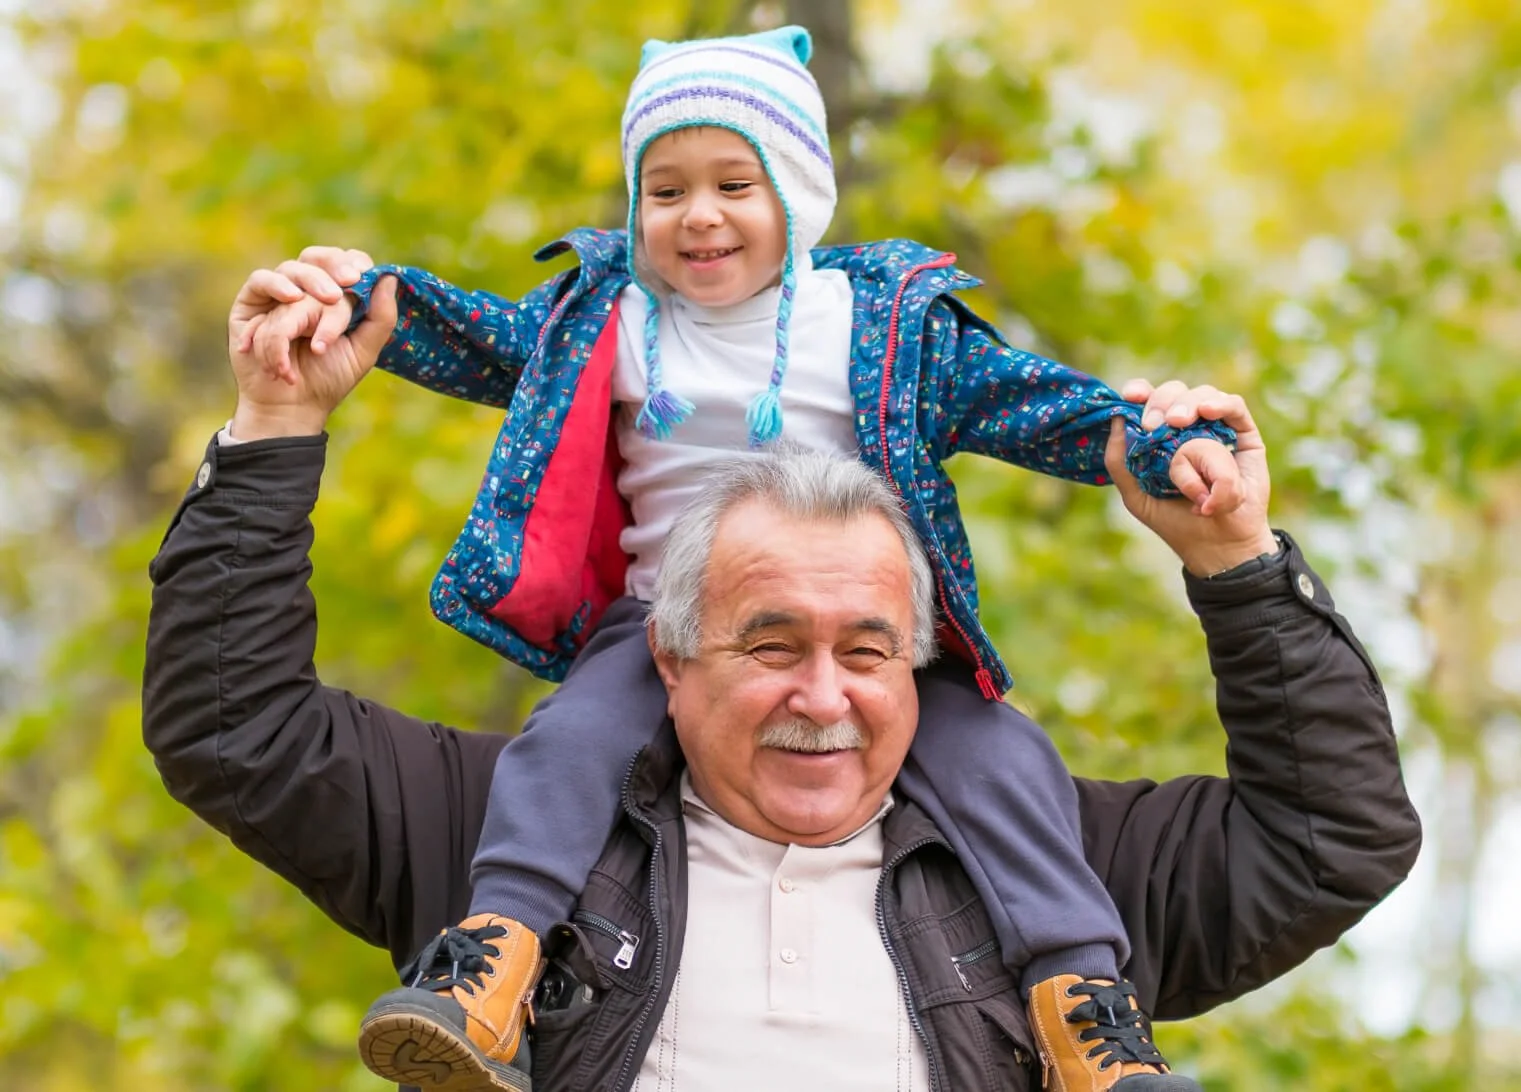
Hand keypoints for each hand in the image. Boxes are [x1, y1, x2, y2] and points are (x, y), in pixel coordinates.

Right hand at [231, 247, 375, 380]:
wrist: (293, 407)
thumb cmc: (328, 380)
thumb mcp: (363, 351)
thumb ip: (380, 317)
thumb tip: (388, 278)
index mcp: (333, 298)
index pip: (343, 263)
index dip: (352, 261)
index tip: (362, 274)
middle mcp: (305, 292)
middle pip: (316, 257)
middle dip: (333, 266)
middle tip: (349, 280)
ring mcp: (277, 296)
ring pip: (293, 270)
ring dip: (312, 284)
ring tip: (328, 301)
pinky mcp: (250, 304)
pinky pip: (260, 281)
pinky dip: (277, 285)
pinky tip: (292, 298)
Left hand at [1109, 379, 1277, 575]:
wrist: (1216, 544)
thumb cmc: (1176, 521)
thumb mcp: (1137, 496)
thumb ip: (1120, 462)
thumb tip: (1117, 419)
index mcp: (1161, 437)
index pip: (1149, 401)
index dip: (1141, 391)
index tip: (1130, 395)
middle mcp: (1189, 428)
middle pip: (1175, 393)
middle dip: (1161, 401)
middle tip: (1155, 424)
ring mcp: (1218, 429)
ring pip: (1202, 395)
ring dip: (1187, 404)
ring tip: (1178, 423)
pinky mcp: (1245, 435)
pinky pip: (1234, 407)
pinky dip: (1219, 404)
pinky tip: (1207, 411)